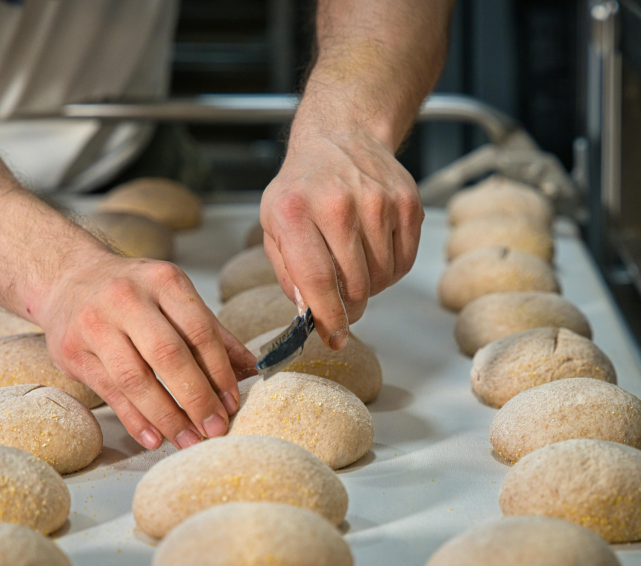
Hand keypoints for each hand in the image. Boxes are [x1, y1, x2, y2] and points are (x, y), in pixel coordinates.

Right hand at [36, 248, 256, 450]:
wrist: (67, 278)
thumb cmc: (131, 291)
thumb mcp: (173, 296)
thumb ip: (212, 331)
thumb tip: (249, 369)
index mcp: (163, 280)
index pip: (199, 331)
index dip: (219, 371)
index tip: (231, 402)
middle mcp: (127, 298)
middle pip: (168, 355)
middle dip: (196, 398)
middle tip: (215, 428)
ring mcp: (95, 324)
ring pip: (136, 379)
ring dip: (167, 416)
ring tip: (188, 439)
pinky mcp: (74, 351)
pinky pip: (110, 392)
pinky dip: (135, 419)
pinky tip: (155, 438)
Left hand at [260, 115, 423, 349]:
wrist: (340, 138)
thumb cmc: (302, 188)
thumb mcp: (274, 225)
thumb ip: (288, 272)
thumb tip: (309, 313)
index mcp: (295, 212)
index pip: (317, 280)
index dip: (328, 318)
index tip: (334, 338)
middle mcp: (338, 205)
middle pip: (354, 284)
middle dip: (348, 308)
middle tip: (342, 306)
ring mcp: (378, 202)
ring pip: (382, 277)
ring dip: (369, 287)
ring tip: (353, 266)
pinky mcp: (407, 203)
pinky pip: (404, 262)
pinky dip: (390, 270)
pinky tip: (373, 252)